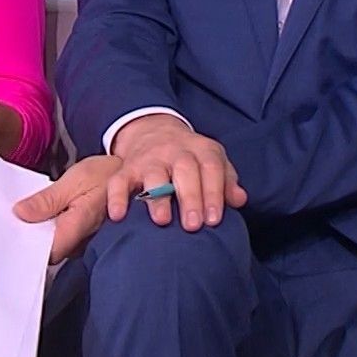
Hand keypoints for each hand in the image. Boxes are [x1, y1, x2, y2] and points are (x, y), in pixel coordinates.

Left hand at [14, 155, 123, 262]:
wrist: (126, 174)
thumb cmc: (103, 175)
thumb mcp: (73, 180)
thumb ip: (47, 199)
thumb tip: (20, 213)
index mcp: (78, 226)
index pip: (48, 252)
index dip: (29, 245)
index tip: (13, 230)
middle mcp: (83, 241)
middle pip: (50, 251)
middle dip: (33, 237)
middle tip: (19, 218)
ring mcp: (85, 242)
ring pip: (56, 245)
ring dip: (43, 231)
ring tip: (32, 213)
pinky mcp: (84, 238)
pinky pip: (62, 238)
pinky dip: (52, 228)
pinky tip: (46, 216)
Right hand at [109, 115, 247, 229]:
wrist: (153, 130)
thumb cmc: (190, 157)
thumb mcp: (212, 161)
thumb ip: (227, 181)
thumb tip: (240, 200)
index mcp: (200, 149)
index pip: (211, 167)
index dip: (214, 192)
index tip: (214, 219)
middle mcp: (175, 151)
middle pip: (184, 170)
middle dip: (190, 197)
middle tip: (193, 225)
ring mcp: (149, 159)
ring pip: (153, 174)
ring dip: (157, 197)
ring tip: (162, 220)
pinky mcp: (127, 167)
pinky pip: (118, 181)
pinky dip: (116, 197)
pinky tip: (118, 215)